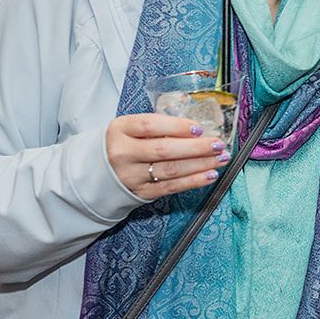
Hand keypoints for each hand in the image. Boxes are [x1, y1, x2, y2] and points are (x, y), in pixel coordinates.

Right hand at [105, 114, 230, 200]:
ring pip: (171, 170)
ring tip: (220, 159)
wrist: (99, 173)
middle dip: (196, 147)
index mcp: (120, 130)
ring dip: (201, 165)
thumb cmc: (123, 144)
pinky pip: (171, 187)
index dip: (177, 126)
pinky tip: (209, 175)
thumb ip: (157, 125)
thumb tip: (196, 128)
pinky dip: (194, 181)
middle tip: (218, 144)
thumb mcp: (130, 128)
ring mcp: (131, 176)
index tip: (199, 128)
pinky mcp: (141, 193)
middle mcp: (123, 153)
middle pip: (164, 150)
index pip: (150, 125)